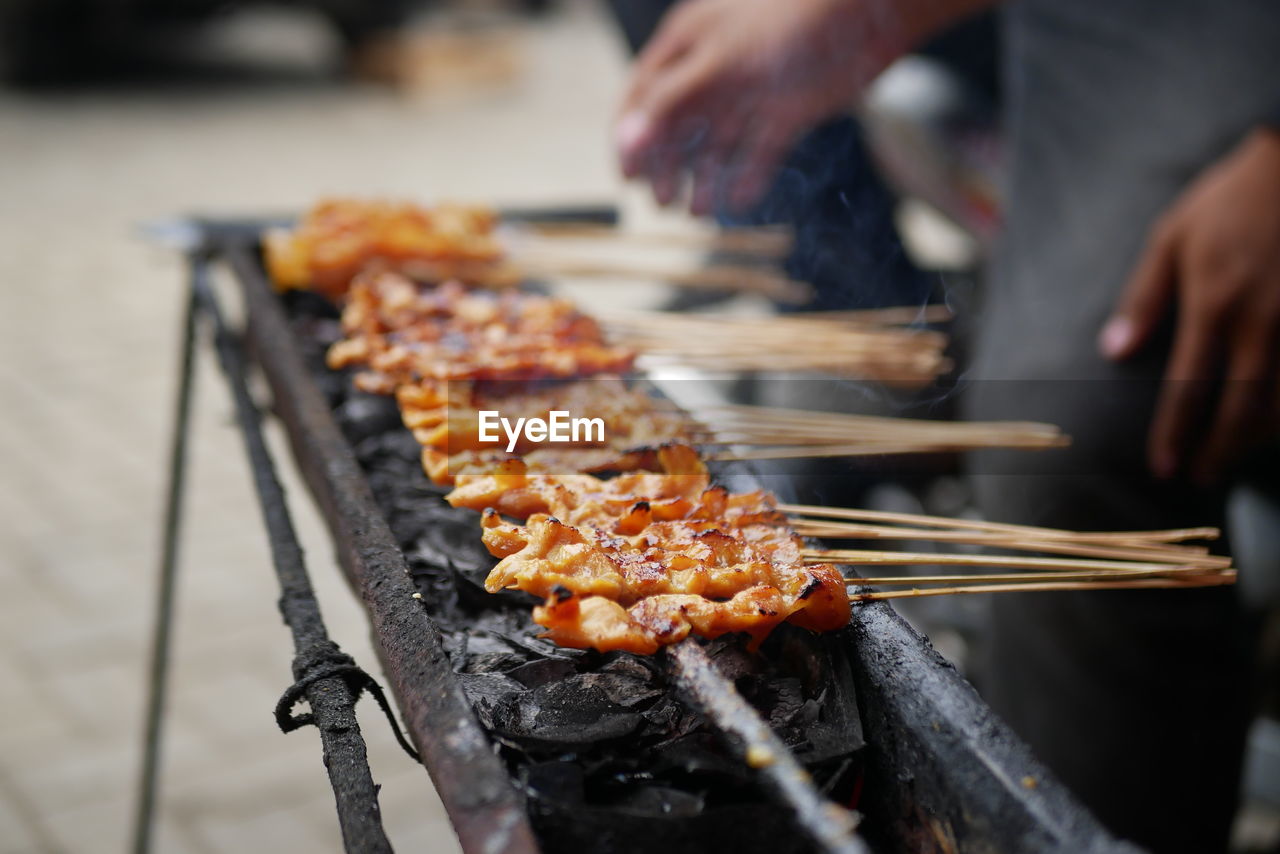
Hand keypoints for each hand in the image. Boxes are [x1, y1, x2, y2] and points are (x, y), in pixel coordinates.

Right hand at [615, 0, 902, 214]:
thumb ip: (670, 102)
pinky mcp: (787, 112)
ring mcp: (751, 92)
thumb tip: (625, 143)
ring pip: (717, 143)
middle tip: (665, 204)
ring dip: (704, 179)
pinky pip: (759, 151)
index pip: (644, 95)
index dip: (631, 137)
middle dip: (667, 167)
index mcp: (688, 45)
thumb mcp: (717, 63)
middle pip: (678, 126)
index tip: (626, 178)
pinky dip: (748, 177)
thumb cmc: (784, 24)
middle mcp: (714, 70)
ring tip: (700, 211)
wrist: (864, 15)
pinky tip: (739, 200)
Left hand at [1100, 128, 1279, 482]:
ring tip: (1237, 456)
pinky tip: (1279, 421)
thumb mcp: (1172, 237)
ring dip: (1261, 436)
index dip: (1176, 433)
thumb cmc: (1230, 197)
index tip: (1163, 466)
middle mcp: (1265, 321)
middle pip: (1243, 407)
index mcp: (1214, 303)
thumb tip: (1114, 351)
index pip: (1189, 388)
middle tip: (1200, 477)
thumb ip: (1144, 298)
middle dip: (1220, 450)